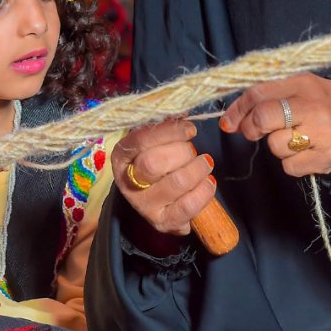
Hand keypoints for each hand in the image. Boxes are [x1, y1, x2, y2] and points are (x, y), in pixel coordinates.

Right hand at [112, 118, 214, 235]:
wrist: (162, 202)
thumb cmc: (162, 164)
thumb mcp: (158, 143)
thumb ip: (167, 126)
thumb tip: (183, 109)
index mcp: (122, 156)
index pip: (141, 139)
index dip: (169, 132)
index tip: (190, 129)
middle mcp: (127, 181)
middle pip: (154, 163)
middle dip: (183, 153)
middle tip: (194, 152)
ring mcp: (143, 204)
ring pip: (175, 183)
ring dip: (197, 170)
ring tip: (205, 165)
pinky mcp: (162, 222)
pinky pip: (187, 206)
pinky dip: (204, 192)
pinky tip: (209, 182)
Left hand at [219, 74, 330, 176]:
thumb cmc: (324, 104)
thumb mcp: (299, 89)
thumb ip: (266, 98)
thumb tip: (230, 122)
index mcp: (303, 83)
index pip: (259, 93)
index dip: (238, 109)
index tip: (229, 121)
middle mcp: (313, 106)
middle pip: (263, 118)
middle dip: (252, 129)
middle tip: (257, 132)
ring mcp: (321, 133)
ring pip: (275, 146)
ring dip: (278, 146)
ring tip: (296, 138)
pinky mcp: (326, 158)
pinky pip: (289, 166)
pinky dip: (292, 162)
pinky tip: (306, 152)